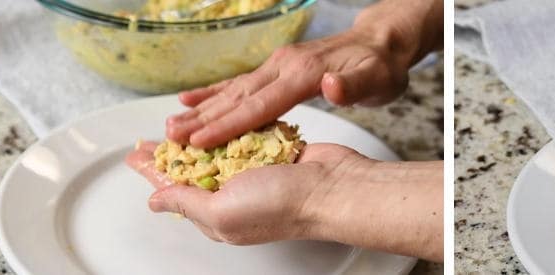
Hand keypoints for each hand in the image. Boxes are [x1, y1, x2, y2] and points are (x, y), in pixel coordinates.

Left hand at [125, 141, 443, 261]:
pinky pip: (249, 136)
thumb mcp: (220, 212)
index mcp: (218, 213)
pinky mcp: (276, 152)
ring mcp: (257, 171)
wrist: (333, 188)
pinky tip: (223, 117)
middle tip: (154, 133)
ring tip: (180, 121)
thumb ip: (185, 203)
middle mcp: (235, 194)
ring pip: (221, 149)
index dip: (154, 171)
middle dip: (174, 150)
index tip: (135, 156)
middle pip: (195, 167)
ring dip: (202, 134)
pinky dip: (236, 126)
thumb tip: (156, 201)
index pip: (176, 189)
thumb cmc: (282, 205)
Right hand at [166, 30, 411, 148]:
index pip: (260, 104)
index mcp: (302, 73)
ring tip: (171, 124)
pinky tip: (192, 98)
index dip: (228, 124)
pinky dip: (215, 91)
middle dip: (203, 119)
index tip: (199, 141)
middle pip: (238, 97)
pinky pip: (241, 82)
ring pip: (234, 90)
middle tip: (170, 137)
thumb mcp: (376, 79)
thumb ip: (353, 86)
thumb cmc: (381, 67)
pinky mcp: (279, 67)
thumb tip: (331, 87)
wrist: (383, 44)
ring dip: (202, 108)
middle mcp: (284, 65)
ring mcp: (278, 64)